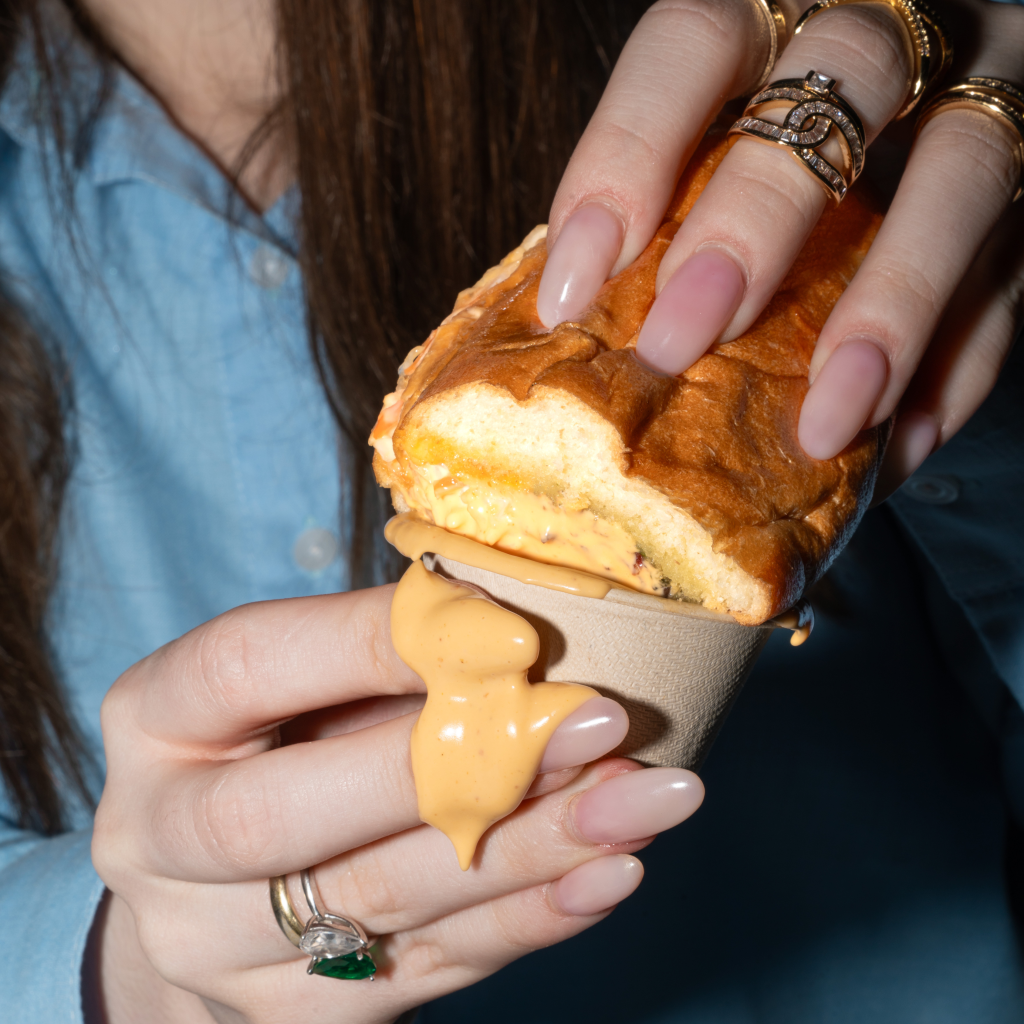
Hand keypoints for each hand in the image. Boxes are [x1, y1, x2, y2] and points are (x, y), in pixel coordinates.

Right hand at [91, 584, 702, 1023]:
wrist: (208, 899)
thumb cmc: (270, 750)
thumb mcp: (293, 687)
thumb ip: (375, 665)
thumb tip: (519, 637)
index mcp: (155, 721)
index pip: (249, 665)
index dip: (376, 641)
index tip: (511, 628)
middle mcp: (157, 841)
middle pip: (291, 813)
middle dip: (460, 762)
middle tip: (599, 719)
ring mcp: (216, 948)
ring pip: (383, 897)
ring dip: (532, 845)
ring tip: (648, 797)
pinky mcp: (293, 1017)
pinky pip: (430, 970)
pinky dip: (530, 918)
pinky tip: (610, 871)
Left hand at [537, 0, 1023, 492]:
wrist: (921, 136)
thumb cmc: (780, 164)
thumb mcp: (718, 151)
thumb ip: (661, 208)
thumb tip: (566, 325)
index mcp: (780, 12)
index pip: (694, 44)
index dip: (625, 158)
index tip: (573, 288)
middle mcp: (898, 28)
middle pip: (844, 76)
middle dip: (753, 219)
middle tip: (678, 341)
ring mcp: (991, 98)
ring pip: (966, 171)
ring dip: (891, 307)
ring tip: (825, 426)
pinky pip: (1017, 276)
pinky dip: (960, 366)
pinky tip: (900, 446)